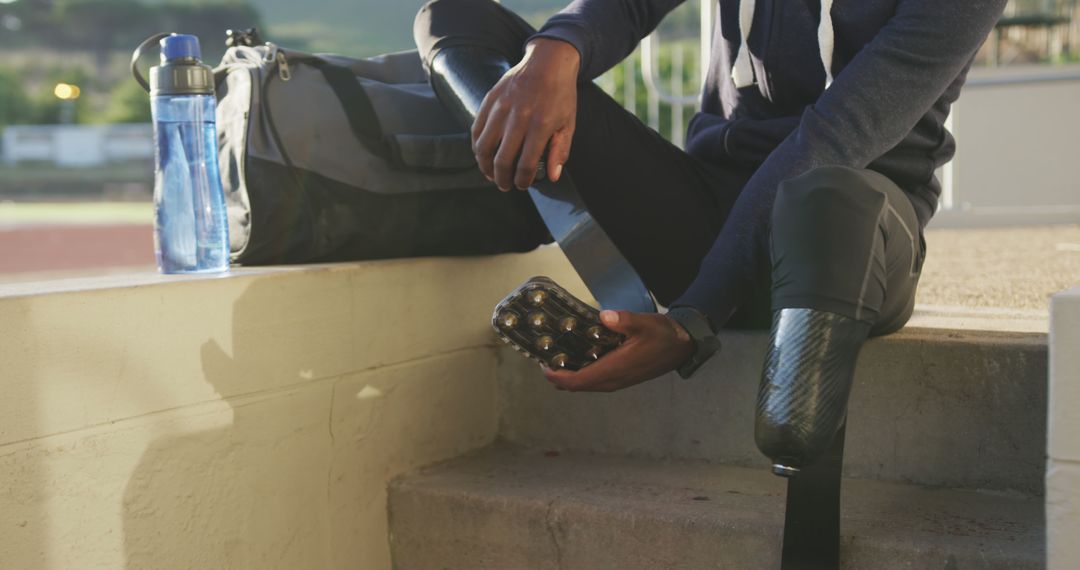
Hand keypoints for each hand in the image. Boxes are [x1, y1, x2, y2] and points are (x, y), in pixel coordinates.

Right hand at [472, 38, 579, 190]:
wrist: (548, 62)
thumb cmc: (561, 95)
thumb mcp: (568, 123)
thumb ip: (560, 151)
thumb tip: (552, 177)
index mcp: (541, 124)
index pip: (526, 163)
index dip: (523, 180)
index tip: (523, 185)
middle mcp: (519, 117)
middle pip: (502, 159)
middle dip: (502, 179)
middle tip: (505, 185)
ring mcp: (501, 107)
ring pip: (484, 146)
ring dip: (485, 166)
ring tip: (491, 174)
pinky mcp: (491, 99)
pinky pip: (477, 129)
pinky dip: (477, 146)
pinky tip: (483, 154)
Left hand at [543, 310, 694, 392]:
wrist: (682, 345)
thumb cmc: (663, 334)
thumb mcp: (645, 323)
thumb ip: (624, 320)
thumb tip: (604, 317)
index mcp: (615, 369)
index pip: (579, 381)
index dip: (558, 376)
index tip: (544, 365)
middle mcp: (613, 380)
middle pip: (578, 387)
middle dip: (559, 376)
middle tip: (546, 357)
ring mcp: (618, 381)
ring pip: (586, 385)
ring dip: (570, 376)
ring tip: (558, 357)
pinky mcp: (621, 378)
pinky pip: (595, 381)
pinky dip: (582, 374)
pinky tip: (579, 356)